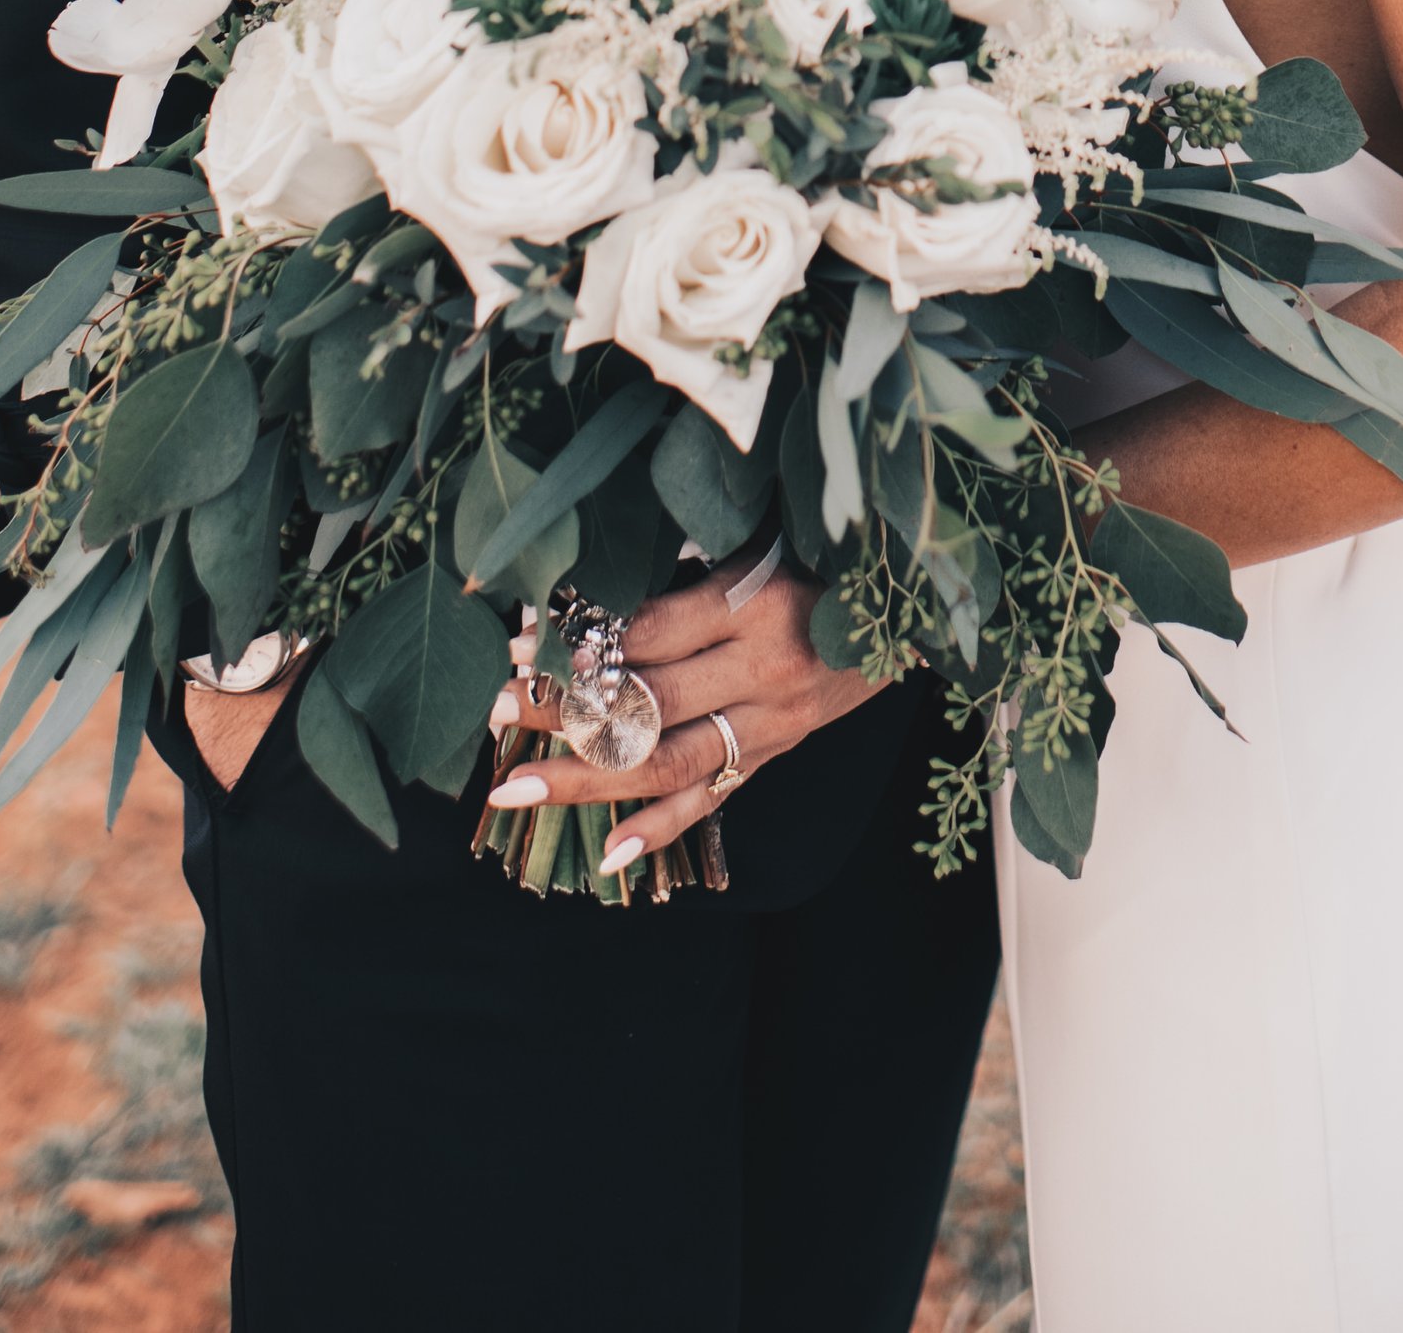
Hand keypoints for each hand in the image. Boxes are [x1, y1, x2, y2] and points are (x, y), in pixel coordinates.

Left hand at [484, 554, 873, 873]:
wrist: (907, 612)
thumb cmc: (820, 559)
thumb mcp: (761, 545)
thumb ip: (686, 573)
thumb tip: (585, 601)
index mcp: (756, 603)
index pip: (650, 631)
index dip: (583, 643)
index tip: (520, 645)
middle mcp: (763, 671)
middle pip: (648, 702)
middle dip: (563, 711)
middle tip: (495, 712)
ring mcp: (772, 725)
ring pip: (667, 763)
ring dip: (586, 779)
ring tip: (517, 790)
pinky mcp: (775, 756)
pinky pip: (712, 801)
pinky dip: (659, 832)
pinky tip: (607, 858)